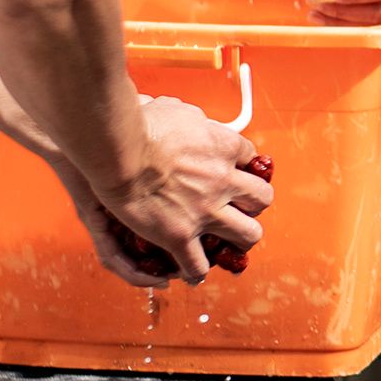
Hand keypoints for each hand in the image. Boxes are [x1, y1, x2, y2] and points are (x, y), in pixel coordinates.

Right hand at [86, 95, 270, 284]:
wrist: (118, 150)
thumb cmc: (140, 126)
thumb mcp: (176, 109)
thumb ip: (190, 118)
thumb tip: (189, 118)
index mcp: (223, 147)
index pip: (251, 159)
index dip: (244, 168)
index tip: (235, 172)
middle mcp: (223, 180)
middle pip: (262, 198)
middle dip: (255, 204)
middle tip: (242, 208)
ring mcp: (205, 211)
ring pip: (247, 234)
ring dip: (241, 238)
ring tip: (230, 241)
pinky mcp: (180, 235)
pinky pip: (199, 263)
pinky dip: (197, 270)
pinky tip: (193, 270)